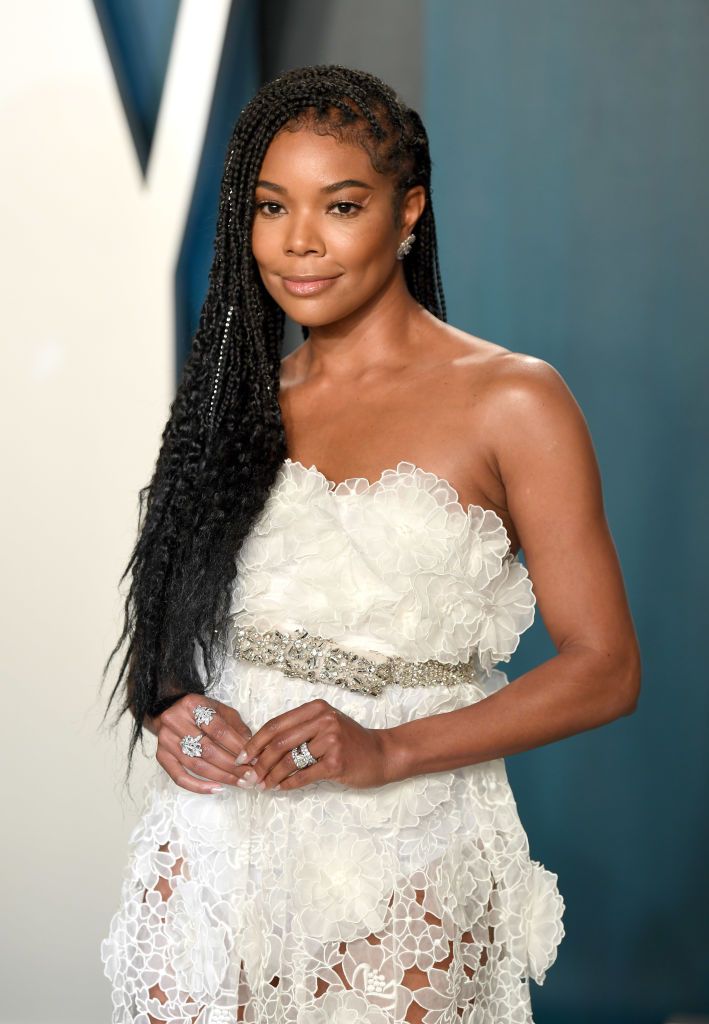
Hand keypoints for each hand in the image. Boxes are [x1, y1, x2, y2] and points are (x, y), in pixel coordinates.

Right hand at [153, 694, 254, 793]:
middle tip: (249, 775)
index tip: (253, 758)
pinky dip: (199, 786)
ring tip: (239, 783)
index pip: (219, 730)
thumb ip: (236, 726)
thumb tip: (251, 746)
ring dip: (221, 777)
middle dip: (232, 765)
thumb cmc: (200, 711)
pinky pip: (180, 777)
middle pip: (208, 749)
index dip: (237, 746)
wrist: (170, 710)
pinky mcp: (161, 756)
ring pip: (196, 765)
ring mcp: (165, 740)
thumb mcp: (220, 710)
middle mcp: (174, 721)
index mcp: (192, 705)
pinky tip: (217, 789)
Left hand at [234, 698, 398, 792]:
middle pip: (279, 742)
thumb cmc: (350, 742)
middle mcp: (323, 719)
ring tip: (263, 785)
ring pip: (289, 760)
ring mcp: (331, 740)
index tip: (242, 756)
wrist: (382, 754)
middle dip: (259, 762)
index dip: (255, 742)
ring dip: (272, 776)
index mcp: (315, 708)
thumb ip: (297, 732)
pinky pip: (304, 775)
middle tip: (249, 776)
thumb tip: (261, 750)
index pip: (275, 724)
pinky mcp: (337, 761)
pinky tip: (281, 788)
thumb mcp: (324, 726)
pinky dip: (289, 784)